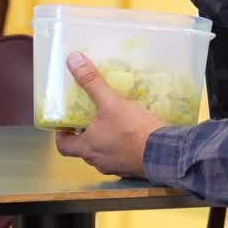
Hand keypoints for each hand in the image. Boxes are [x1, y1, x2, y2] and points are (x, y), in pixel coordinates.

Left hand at [55, 52, 166, 177]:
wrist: (165, 153)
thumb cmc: (133, 130)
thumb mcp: (111, 102)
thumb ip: (91, 82)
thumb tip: (73, 60)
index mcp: (87, 148)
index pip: (63, 146)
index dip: (62, 134)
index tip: (67, 121)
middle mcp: (98, 161)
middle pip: (83, 150)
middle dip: (84, 134)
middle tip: (89, 118)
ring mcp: (115, 167)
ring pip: (102, 154)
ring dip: (103, 141)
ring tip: (110, 123)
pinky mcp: (132, 168)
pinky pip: (120, 157)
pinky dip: (120, 147)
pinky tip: (130, 133)